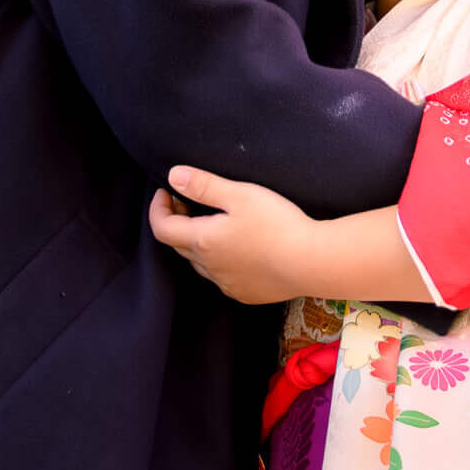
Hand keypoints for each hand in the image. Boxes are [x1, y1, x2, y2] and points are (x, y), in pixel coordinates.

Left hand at [150, 165, 317, 303]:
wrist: (311, 262)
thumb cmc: (276, 224)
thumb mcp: (240, 195)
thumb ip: (204, 185)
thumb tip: (173, 176)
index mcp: (202, 241)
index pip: (162, 227)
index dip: (158, 208)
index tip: (166, 191)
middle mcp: (209, 266)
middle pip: (179, 245)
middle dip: (178, 221)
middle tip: (187, 201)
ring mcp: (227, 283)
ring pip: (201, 263)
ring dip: (199, 242)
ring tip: (215, 224)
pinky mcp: (246, 293)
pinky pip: (223, 276)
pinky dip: (221, 260)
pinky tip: (241, 249)